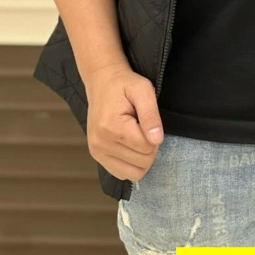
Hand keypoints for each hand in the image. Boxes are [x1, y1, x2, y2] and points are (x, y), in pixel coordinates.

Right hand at [85, 62, 164, 181]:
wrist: (102, 82)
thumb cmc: (124, 84)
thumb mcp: (143, 90)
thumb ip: (151, 115)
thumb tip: (157, 140)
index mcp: (112, 126)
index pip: (147, 147)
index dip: (155, 135)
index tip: (147, 120)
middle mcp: (101, 142)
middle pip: (142, 162)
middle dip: (149, 146)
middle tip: (143, 126)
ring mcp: (97, 151)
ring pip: (134, 173)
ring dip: (142, 157)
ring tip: (137, 136)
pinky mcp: (96, 155)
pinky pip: (122, 173)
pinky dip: (131, 164)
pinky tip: (130, 145)